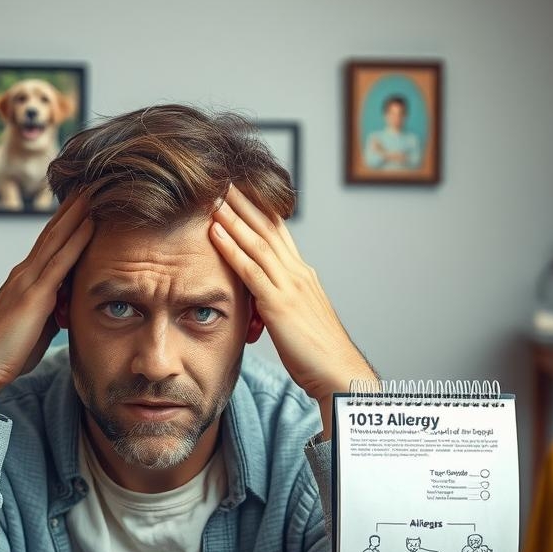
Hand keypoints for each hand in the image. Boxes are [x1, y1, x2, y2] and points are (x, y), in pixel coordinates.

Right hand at [0, 195, 92, 414]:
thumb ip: (52, 311)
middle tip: (90, 182)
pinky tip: (91, 222)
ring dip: (77, 212)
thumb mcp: (37, 327)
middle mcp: (24, 274)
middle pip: (52, 232)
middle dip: (72, 207)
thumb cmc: (7, 354)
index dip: (65, 222)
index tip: (82, 202)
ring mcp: (28, 281)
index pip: (49, 244)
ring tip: (94, 189)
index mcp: (24, 281)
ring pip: (57, 238)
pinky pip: (60, 261)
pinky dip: (77, 239)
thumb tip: (68, 307)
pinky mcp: (34, 296)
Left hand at [209, 185, 374, 438]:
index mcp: (302, 274)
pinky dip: (231, 248)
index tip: (240, 187)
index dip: (259, 207)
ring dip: (233, 216)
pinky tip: (215, 232)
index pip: (279, 232)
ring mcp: (290, 286)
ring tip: (213, 194)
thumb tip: (260, 297)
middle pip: (268, 227)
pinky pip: (250, 270)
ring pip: (257, 241)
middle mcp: (298, 272)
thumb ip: (279, 300)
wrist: (339, 374)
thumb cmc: (318, 353)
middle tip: (223, 177)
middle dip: (245, 201)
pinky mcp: (280, 304)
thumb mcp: (296, 317)